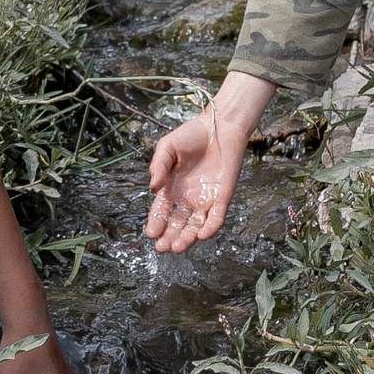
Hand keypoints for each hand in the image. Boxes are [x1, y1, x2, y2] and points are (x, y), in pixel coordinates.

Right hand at [145, 73, 271, 252]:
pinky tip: (202, 235)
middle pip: (177, 223)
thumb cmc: (192, 135)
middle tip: (161, 248)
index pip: (162, 211)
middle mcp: (187, 198)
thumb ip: (158, 166)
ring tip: (177, 247)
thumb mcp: (167, 147)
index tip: (150, 233)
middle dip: (169, 237)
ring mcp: (205, 200)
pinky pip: (216, 218)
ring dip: (187, 238)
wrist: (220, 126)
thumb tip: (151, 188)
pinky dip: (210, 227)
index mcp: (171, 188)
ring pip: (195, 225)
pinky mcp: (222, 198)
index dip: (156, 222)